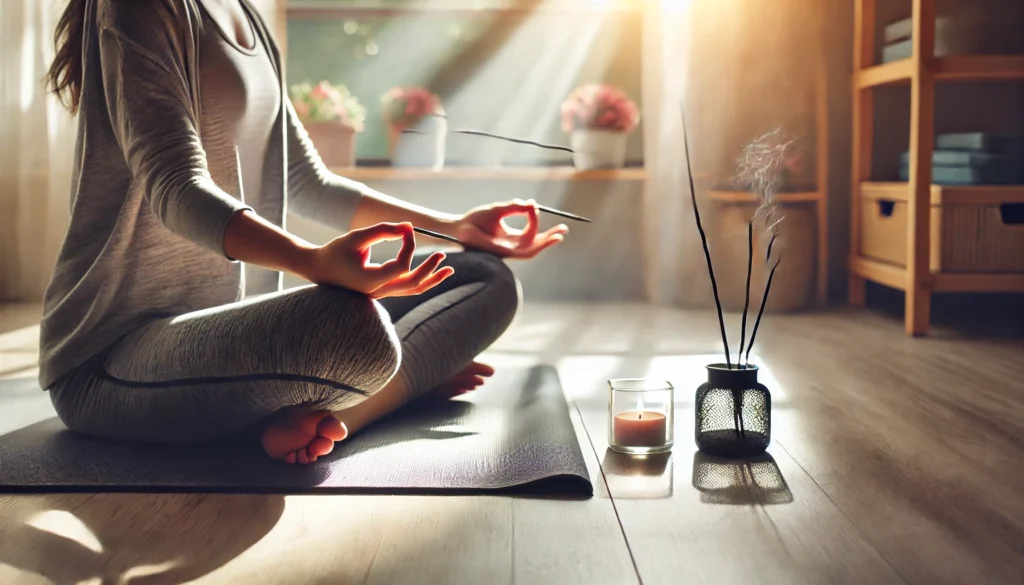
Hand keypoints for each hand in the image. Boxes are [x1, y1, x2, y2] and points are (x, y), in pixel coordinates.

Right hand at [305, 222, 453, 298]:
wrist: (319, 269)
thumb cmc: (336, 251)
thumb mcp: (357, 236)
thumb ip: (383, 231)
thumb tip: (409, 226)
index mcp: (370, 280)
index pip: (402, 266)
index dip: (409, 246)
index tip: (405, 230)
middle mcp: (378, 291)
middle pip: (412, 284)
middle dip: (430, 269)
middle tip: (443, 254)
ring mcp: (381, 294)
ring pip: (412, 289)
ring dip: (432, 279)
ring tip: (449, 269)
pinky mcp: (383, 290)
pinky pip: (407, 287)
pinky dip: (422, 279)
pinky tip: (434, 270)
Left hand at [454, 199, 568, 258]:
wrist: (461, 228)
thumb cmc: (476, 220)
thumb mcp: (500, 209)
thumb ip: (516, 207)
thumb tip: (532, 204)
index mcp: (511, 237)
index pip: (530, 232)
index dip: (536, 220)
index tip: (534, 207)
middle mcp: (512, 245)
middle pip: (536, 244)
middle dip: (550, 238)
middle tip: (564, 230)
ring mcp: (509, 250)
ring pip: (533, 250)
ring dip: (546, 243)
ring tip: (559, 236)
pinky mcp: (505, 252)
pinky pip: (524, 251)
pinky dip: (535, 245)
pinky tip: (544, 239)